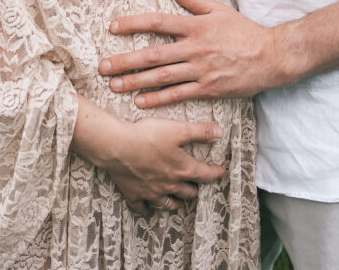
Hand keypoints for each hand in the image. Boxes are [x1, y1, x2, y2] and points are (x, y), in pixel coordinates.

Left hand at [99, 0, 291, 107]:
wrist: (272, 56)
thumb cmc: (244, 31)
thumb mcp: (219, 9)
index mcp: (196, 26)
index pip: (158, 22)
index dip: (134, 24)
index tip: (112, 27)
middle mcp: (195, 48)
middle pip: (154, 54)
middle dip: (126, 60)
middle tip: (103, 66)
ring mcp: (201, 70)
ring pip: (162, 77)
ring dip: (136, 82)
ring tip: (114, 86)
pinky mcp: (209, 89)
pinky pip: (179, 95)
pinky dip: (158, 99)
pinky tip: (140, 102)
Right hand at [105, 116, 225, 214]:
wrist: (118, 146)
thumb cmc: (148, 136)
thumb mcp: (178, 129)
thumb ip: (200, 132)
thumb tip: (219, 133)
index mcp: (182, 169)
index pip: (205, 175)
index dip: (215, 173)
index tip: (220, 172)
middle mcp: (170, 184)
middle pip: (188, 193)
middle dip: (195, 189)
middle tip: (197, 184)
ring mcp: (152, 192)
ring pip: (169, 204)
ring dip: (176, 202)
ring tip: (179, 200)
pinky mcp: (134, 194)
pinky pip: (143, 208)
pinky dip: (148, 209)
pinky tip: (149, 207)